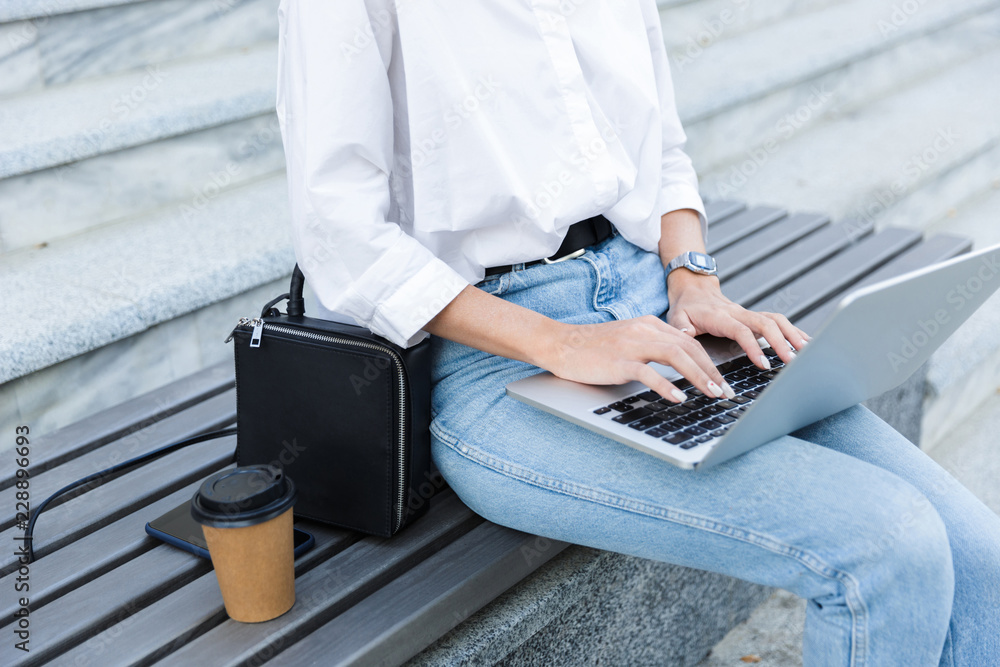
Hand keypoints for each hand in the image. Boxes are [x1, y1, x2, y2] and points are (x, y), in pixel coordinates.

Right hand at [540, 316, 735, 402]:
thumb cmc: (593, 347)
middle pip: (689, 348)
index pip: (689, 342)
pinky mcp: (618, 361)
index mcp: (649, 325)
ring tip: (713, 393)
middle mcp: (644, 330)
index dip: (710, 362)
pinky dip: (667, 385)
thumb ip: (652, 347)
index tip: (723, 380)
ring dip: (699, 377)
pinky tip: (679, 397)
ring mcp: (631, 344)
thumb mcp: (628, 340)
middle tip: (727, 391)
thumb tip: (679, 366)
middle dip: (712, 371)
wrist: (560, 344)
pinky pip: (648, 372)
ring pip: (676, 357)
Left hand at [665, 270, 810, 369]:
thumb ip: (680, 327)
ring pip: (776, 320)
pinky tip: (806, 343)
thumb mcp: (676, 316)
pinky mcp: (754, 317)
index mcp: (720, 316)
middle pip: (766, 323)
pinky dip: (793, 331)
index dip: (753, 346)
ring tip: (806, 352)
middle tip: (792, 362)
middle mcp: (738, 312)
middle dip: (781, 342)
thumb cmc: (686, 306)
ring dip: (792, 335)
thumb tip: (686, 335)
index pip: (741, 330)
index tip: (763, 363)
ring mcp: (748, 314)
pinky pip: (777, 322)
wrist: (693, 288)